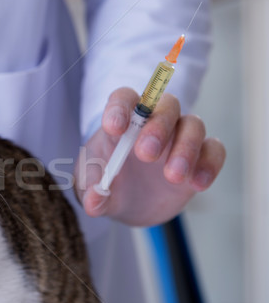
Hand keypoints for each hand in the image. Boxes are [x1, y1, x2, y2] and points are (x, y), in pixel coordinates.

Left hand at [74, 87, 225, 225]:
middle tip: (146, 154)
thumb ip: (89, 191)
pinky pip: (214, 150)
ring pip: (193, 125)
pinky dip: (209, 164)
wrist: (127, 204)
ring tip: (173, 176)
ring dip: (186, 147)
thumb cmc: (104, 182)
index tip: (114, 128)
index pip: (124, 98)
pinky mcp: (198, 158)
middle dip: (158, 127)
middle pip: (165, 105)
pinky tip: (196, 184)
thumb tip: (93, 201)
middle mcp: (153, 122)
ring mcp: (178, 138)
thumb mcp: (88, 188)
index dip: (120, 107)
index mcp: (122, 121)